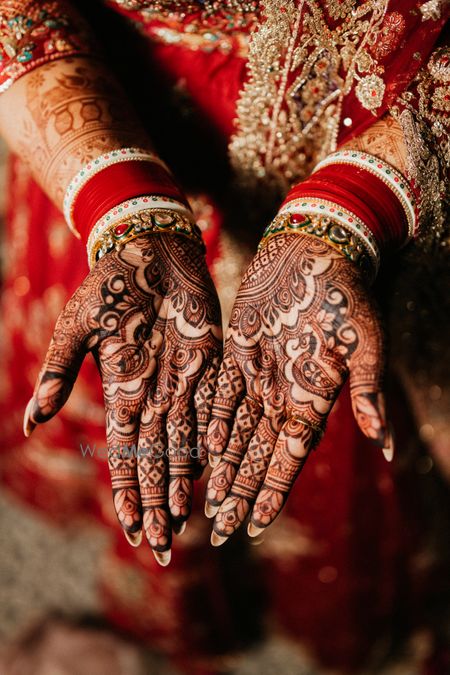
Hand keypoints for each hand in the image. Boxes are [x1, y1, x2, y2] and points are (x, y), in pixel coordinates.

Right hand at [24, 234, 221, 563]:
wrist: (153, 251)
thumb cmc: (111, 283)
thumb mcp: (78, 327)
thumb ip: (58, 372)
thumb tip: (32, 422)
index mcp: (122, 391)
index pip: (125, 455)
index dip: (128, 493)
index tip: (132, 530)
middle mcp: (153, 396)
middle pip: (155, 461)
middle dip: (156, 504)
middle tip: (164, 548)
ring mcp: (182, 383)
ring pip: (185, 445)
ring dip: (183, 485)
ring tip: (186, 523)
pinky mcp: (210, 366)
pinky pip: (213, 412)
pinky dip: (213, 443)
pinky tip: (215, 474)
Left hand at [205, 234, 389, 544]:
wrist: (314, 253)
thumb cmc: (346, 295)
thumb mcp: (365, 344)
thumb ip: (369, 393)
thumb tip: (387, 446)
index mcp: (314, 397)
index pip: (290, 456)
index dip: (273, 489)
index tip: (256, 525)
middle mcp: (284, 393)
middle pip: (258, 454)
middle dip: (242, 491)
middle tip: (222, 529)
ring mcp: (259, 375)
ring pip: (237, 432)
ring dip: (223, 466)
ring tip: (209, 502)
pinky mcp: (237, 352)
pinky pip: (220, 395)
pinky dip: (212, 422)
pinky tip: (201, 449)